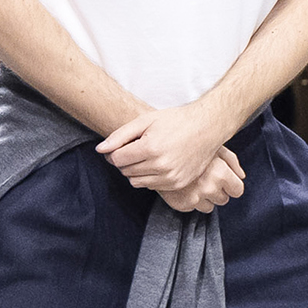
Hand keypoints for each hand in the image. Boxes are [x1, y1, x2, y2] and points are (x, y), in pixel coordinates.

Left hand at [97, 103, 244, 195]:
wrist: (207, 128)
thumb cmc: (176, 121)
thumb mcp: (145, 121)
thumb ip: (120, 136)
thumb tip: (100, 150)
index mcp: (150, 148)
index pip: (117, 159)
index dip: (115, 152)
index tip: (121, 146)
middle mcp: (160, 166)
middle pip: (125, 171)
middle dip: (125, 161)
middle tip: (135, 149)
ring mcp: (170, 177)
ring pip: (136, 182)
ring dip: (135, 170)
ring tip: (146, 155)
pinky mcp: (178, 184)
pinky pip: (152, 186)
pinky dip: (149, 177)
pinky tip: (157, 163)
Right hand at [159, 152, 245, 213]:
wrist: (158, 149)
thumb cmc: (188, 144)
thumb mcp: (213, 146)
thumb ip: (231, 161)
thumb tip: (241, 176)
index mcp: (220, 173)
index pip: (237, 190)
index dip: (231, 185)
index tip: (224, 180)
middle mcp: (209, 187)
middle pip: (223, 199)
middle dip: (217, 190)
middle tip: (205, 177)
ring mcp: (194, 197)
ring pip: (209, 207)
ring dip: (204, 197)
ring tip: (194, 182)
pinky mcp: (181, 204)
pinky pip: (193, 208)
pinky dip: (189, 199)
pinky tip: (184, 186)